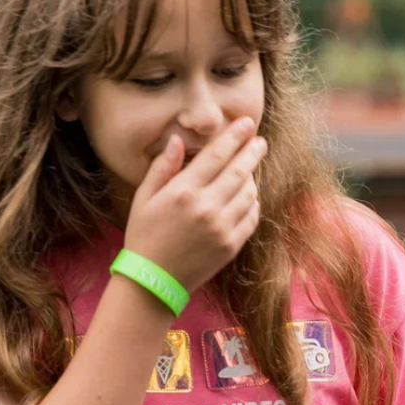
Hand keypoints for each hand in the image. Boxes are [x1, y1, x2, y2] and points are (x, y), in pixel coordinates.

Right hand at [123, 117, 266, 293]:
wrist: (153, 282)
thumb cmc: (144, 236)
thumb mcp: (144, 198)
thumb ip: (162, 167)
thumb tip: (178, 140)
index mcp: (183, 192)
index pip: (217, 155)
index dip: (234, 136)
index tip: (246, 123)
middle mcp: (206, 207)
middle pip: (239, 170)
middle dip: (252, 152)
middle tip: (260, 141)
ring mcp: (222, 228)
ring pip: (248, 193)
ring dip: (252, 177)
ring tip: (251, 169)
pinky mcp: (231, 245)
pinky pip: (251, 217)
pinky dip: (253, 203)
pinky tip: (248, 196)